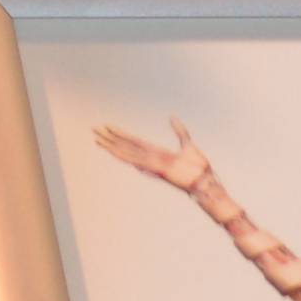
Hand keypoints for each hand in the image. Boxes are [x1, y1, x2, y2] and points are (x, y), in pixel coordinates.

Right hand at [96, 121, 220, 200]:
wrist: (206, 184)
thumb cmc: (199, 168)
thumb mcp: (188, 145)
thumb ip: (180, 130)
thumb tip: (172, 117)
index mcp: (157, 153)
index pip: (135, 141)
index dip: (121, 134)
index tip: (109, 126)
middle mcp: (151, 158)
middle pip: (126, 146)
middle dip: (111, 138)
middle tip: (95, 130)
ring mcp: (153, 164)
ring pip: (128, 153)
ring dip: (112, 146)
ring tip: (98, 139)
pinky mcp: (158, 168)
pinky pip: (138, 161)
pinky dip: (125, 156)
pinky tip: (115, 152)